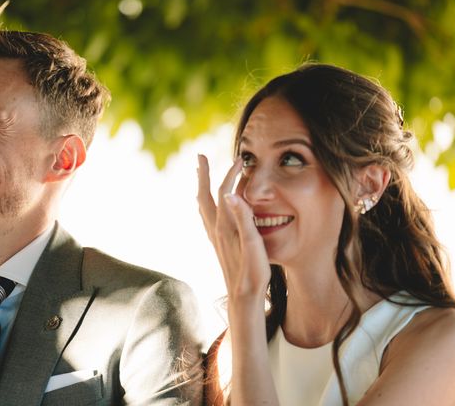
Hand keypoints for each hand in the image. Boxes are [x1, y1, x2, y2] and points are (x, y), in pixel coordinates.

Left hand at [197, 154, 270, 301]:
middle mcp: (215, 229)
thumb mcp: (254, 245)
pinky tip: (206, 205)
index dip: (231, 174)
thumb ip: (244, 219)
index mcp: (225, 226)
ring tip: (200, 174)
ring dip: (201, 187)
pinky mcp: (216, 244)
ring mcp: (214, 237)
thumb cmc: (253, 273)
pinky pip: (206, 216)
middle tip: (200, 156)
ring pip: (202, 205)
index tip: (240, 160)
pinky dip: (204, 203)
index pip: (225, 192)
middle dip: (203, 174)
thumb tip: (231, 194)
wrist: (243, 298)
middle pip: (204, 195)